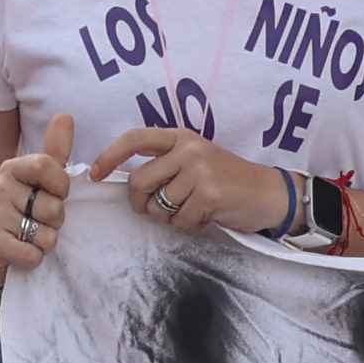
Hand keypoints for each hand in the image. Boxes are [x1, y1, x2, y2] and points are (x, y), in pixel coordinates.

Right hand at [0, 115, 77, 288]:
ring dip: (46, 241)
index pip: (47, 166)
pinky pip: (31, 254)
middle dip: (56, 220)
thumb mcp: (42, 180)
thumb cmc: (25, 210)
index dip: (61, 186)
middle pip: (52, 205)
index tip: (56, 194)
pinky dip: (35, 258)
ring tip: (32, 236)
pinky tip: (25, 252)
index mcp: (12, 167)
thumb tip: (65, 115)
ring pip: (45, 234)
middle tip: (41, 221)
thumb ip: (55, 150)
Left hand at [91, 124, 289, 234]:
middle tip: (159, 208)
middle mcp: (188, 149)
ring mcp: (199, 170)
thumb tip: (127, 182)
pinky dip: (189, 226)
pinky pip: (180, 220)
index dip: (110, 155)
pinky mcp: (209, 194)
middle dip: (142, 203)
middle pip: (139, 181)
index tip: (95, 173)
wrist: (268, 192)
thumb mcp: (196, 159)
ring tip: (192, 209)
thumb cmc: (227, 179)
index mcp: (180, 137)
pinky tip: (206, 216)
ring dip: (170, 217)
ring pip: (158, 205)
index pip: (135, 138)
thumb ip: (166, 164)